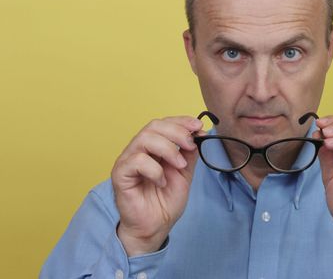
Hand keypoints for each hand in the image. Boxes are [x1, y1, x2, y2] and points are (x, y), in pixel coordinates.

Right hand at [111, 116, 203, 255]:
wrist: (156, 226)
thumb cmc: (165, 201)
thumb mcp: (184, 173)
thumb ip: (189, 153)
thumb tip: (198, 133)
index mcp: (152, 147)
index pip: (163, 124)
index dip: (181, 121)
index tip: (198, 126)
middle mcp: (138, 150)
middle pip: (153, 126)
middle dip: (177, 132)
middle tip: (190, 145)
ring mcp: (127, 161)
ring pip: (145, 139)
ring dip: (168, 149)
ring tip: (179, 166)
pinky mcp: (120, 174)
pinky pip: (137, 161)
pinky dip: (155, 170)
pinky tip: (161, 182)